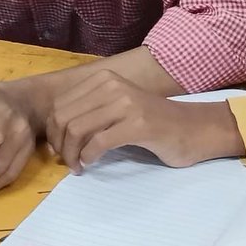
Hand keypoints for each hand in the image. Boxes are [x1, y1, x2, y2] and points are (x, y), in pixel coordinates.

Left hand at [45, 71, 245, 171]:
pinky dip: (88, 158)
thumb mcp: (116, 107)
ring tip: (78, 166)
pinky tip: (91, 165)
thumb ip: (90, 110)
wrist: (193, 129)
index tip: (60, 150)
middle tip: (67, 162)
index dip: (52, 131)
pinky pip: (99, 143)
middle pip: (63, 117)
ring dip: (72, 154)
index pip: (59, 104)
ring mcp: (126, 103)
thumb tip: (55, 130)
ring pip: (77, 129)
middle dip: (59, 145)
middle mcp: (113, 86)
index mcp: (104, 79)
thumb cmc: (153, 123)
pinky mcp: (138, 124)